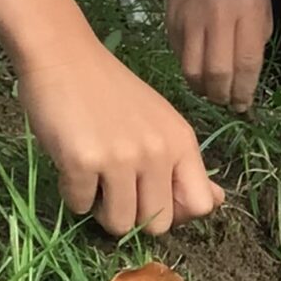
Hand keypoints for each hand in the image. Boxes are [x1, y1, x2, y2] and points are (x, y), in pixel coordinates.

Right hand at [18, 39, 223, 236]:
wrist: (63, 56)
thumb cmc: (110, 91)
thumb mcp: (160, 122)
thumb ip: (183, 163)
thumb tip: (217, 201)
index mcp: (181, 142)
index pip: (201, 205)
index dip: (176, 213)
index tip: (153, 200)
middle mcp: (158, 151)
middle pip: (158, 224)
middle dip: (134, 217)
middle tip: (115, 189)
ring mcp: (121, 157)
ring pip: (120, 225)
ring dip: (102, 211)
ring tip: (94, 180)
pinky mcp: (83, 161)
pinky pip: (80, 207)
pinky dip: (73, 194)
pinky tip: (72, 164)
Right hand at [167, 0, 270, 111]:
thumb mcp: (264, 7)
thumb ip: (255, 43)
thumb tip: (244, 81)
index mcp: (248, 12)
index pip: (246, 63)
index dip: (245, 91)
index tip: (244, 104)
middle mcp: (217, 16)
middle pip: (217, 72)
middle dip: (223, 95)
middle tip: (226, 101)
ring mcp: (190, 18)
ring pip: (192, 69)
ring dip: (202, 88)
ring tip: (211, 91)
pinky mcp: (171, 19)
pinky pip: (179, 55)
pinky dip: (189, 68)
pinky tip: (198, 68)